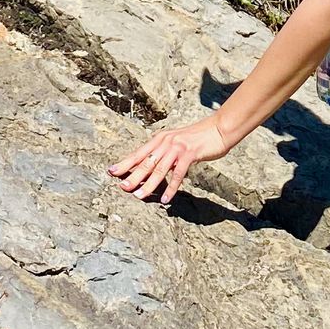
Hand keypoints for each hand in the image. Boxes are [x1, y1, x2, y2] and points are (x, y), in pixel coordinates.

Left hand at [108, 112, 230, 205]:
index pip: (139, 152)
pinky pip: (177, 174)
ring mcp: (177, 147)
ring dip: (148, 184)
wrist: (218, 129)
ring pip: (159, 169)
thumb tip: (151, 166)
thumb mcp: (176, 143)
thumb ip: (164, 152)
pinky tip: (165, 199)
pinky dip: (170, 188)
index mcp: (160, 138)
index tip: (111, 172)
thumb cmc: (198, 138)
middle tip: (122, 187)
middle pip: (146, 162)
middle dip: (132, 175)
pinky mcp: (189, 154)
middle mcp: (166, 141)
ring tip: (139, 195)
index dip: (125, 163)